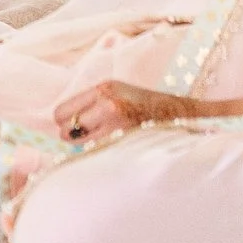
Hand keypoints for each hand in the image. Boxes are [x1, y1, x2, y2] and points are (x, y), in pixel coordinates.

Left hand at [53, 81, 202, 143]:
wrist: (182, 115)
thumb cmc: (145, 105)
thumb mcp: (117, 92)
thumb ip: (91, 103)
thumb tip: (61, 123)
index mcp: (104, 89)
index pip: (62, 111)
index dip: (63, 122)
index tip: (70, 127)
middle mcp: (108, 104)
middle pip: (67, 129)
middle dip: (72, 135)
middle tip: (85, 137)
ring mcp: (119, 125)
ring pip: (82, 144)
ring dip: (86, 146)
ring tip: (101, 143)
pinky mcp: (129, 142)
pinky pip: (100, 153)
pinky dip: (101, 154)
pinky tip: (113, 149)